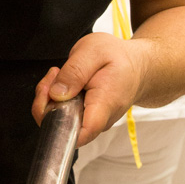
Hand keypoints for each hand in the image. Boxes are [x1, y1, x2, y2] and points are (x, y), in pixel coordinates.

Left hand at [32, 33, 146, 146]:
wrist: (138, 66)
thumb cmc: (119, 58)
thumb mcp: (94, 50)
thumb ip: (74, 71)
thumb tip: (55, 94)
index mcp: (105, 104)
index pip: (82, 133)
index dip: (57, 124)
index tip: (50, 96)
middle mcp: (100, 120)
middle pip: (64, 127)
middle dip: (46, 102)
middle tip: (54, 74)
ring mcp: (93, 122)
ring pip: (60, 121)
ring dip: (50, 98)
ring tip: (60, 74)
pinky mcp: (87, 119)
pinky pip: (64, 115)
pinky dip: (56, 99)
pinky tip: (64, 82)